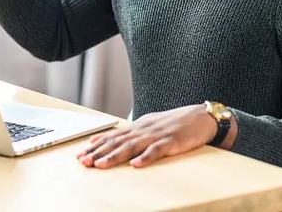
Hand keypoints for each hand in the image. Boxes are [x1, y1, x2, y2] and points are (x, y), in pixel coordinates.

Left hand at [76, 104, 225, 168]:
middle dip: (99, 152)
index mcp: (138, 126)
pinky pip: (157, 151)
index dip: (96, 145)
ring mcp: (157, 135)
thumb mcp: (149, 125)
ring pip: (132, 146)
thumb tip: (110, 139)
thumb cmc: (174, 124)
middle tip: (83, 161)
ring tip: (101, 164)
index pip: (113, 136)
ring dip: (115, 156)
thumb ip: (131, 133)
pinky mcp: (171, 141)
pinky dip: (145, 157)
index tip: (80, 154)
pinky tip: (136, 164)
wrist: (200, 117)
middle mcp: (144, 129)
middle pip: (117, 142)